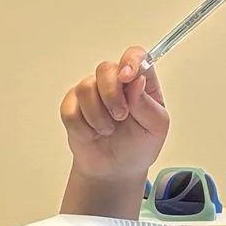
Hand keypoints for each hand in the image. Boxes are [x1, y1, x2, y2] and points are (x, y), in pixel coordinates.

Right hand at [61, 43, 169, 217]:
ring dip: (98, 115)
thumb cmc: (139, 146)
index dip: (130, 61)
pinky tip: (92, 135)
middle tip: (121, 116)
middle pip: (105, 68)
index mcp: (139, 82)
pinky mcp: (73, 107)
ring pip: (85, 88)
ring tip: (107, 130)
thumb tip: (137, 81)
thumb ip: (147, 105)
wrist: (116, 169)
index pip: (135, 56)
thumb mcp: (155, 128)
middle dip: (111, 94)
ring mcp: (92, 92)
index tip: (127, 77)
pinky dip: (83, 127)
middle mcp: (115, 82)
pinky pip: (70, 109)